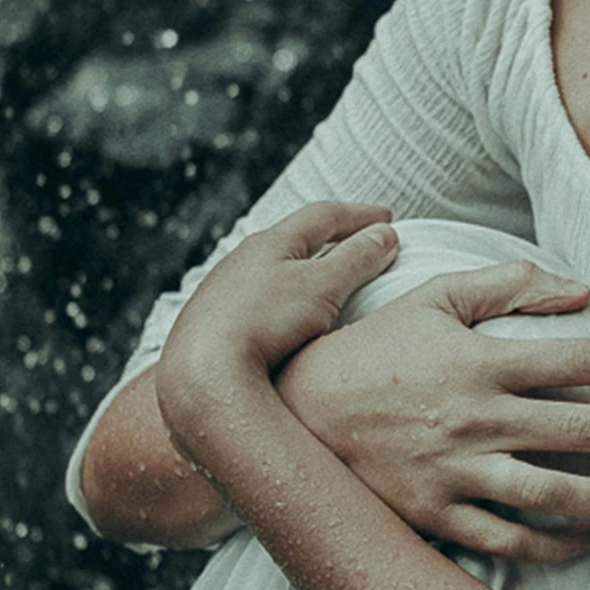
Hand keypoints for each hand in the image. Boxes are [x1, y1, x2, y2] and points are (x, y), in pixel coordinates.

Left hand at [156, 201, 399, 467]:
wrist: (202, 374)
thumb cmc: (264, 323)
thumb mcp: (322, 287)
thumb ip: (356, 259)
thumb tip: (385, 235)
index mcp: (270, 243)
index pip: (322, 216)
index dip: (359, 216)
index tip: (388, 219)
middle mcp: (241, 261)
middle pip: (293, 239)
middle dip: (329, 237)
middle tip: (358, 239)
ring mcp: (223, 293)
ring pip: (270, 270)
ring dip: (302, 267)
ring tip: (324, 277)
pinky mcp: (213, 325)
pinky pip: (256, 301)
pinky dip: (282, 298)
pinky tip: (285, 317)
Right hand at [277, 260, 589, 563]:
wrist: (292, 412)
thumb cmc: (371, 349)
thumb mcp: (432, 299)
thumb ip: (506, 284)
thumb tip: (579, 290)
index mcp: (480, 360)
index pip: (582, 361)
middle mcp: (476, 419)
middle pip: (585, 430)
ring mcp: (458, 472)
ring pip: (558, 493)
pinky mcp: (438, 515)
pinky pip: (513, 540)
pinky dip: (559, 542)